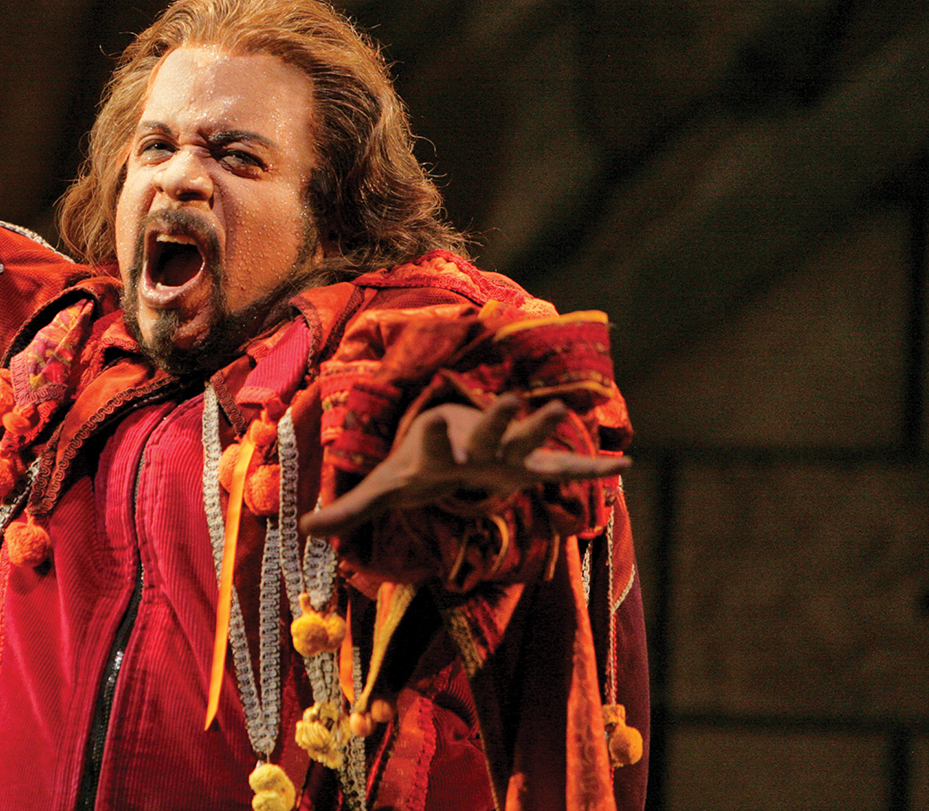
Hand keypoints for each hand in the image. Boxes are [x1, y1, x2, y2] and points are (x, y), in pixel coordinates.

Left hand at [299, 394, 628, 538]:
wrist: (451, 446)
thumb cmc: (419, 466)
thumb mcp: (385, 490)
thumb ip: (349, 509)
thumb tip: (304, 529)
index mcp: (440, 445)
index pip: (435, 441)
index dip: (435, 438)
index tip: (435, 427)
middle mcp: (476, 443)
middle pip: (489, 430)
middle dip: (500, 416)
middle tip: (511, 399)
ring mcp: (508, 453)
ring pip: (530, 439)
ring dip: (546, 426)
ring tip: (568, 407)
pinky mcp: (532, 467)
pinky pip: (564, 467)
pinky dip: (592, 466)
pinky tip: (624, 463)